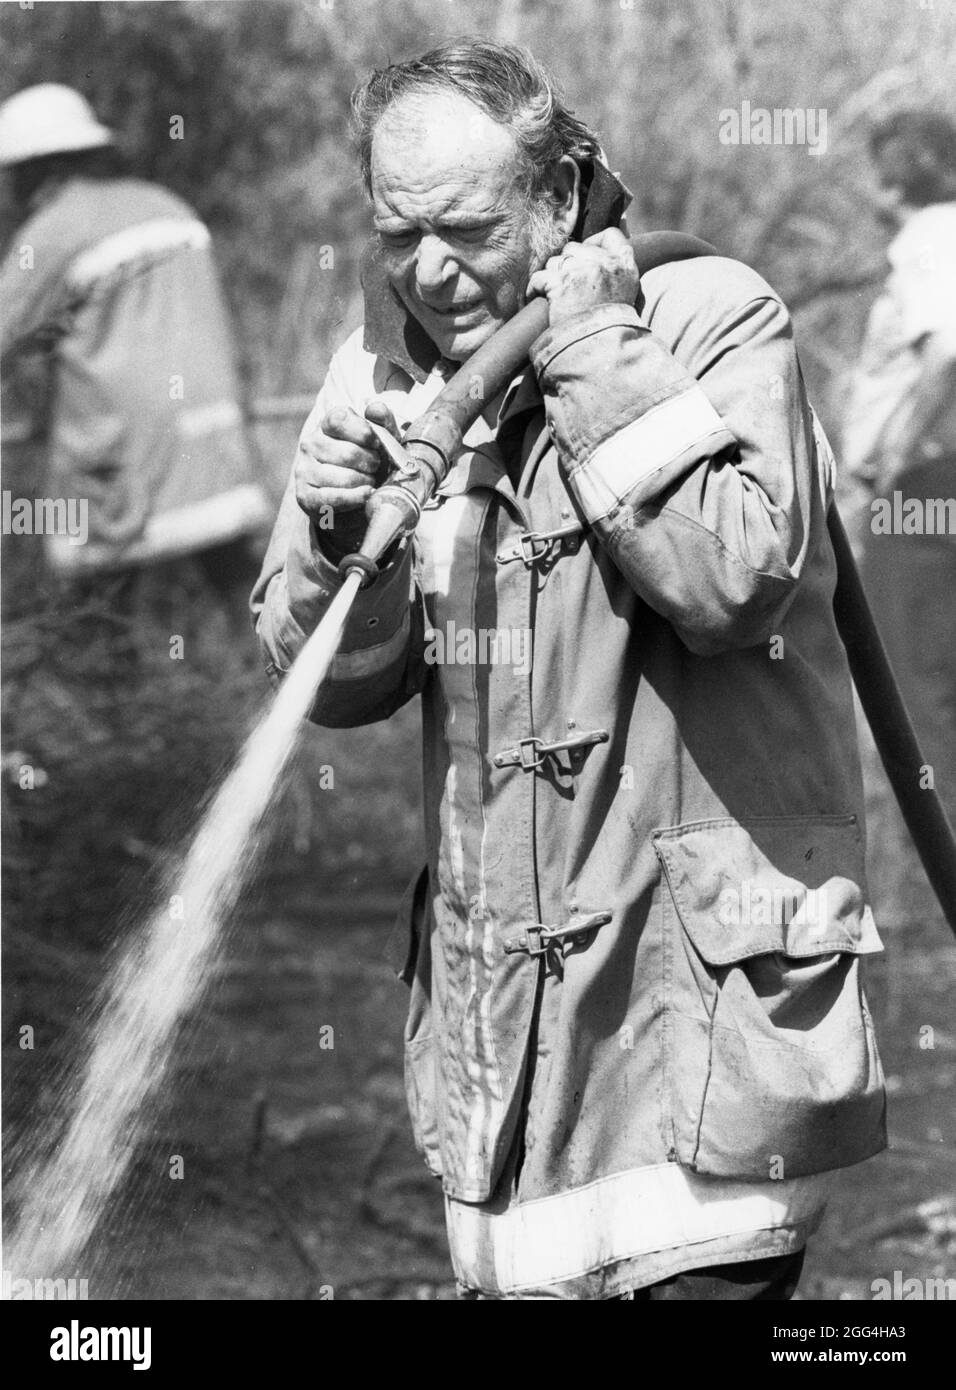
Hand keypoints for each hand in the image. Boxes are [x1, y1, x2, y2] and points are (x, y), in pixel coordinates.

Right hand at [294, 399, 400, 519]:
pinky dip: (355, 499)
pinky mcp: (305, 496)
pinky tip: (366, 495)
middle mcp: (311, 444)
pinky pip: (333, 498)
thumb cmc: (369, 461)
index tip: (376, 444)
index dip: (364, 433)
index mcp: (326, 424)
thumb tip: (375, 409)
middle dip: (371, 463)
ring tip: (369, 481)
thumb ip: (382, 421)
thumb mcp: (380, 439)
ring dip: (366, 482)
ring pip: (345, 478)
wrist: (353, 495)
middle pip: (348, 453)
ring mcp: (304, 470)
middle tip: (376, 468)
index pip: (339, 420)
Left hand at [526, 228, 640, 326]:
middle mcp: (605, 264)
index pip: (611, 234)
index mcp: (625, 266)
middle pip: (575, 248)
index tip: (586, 256)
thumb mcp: (625, 295)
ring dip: (551, 277)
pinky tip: (539, 300)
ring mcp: (582, 272)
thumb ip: (615, 270)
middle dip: (568, 264)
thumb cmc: (608, 328)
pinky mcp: (560, 284)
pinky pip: (539, 278)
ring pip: (555, 261)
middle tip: (568, 287)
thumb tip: (596, 248)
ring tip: (555, 298)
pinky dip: (535, 290)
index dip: (595, 242)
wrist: (598, 353)